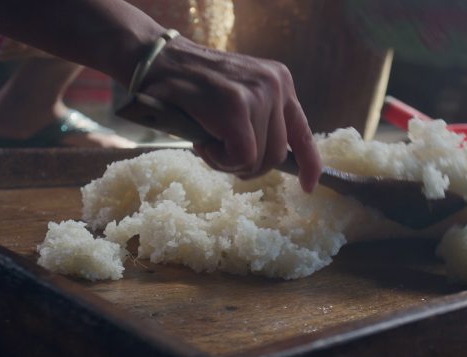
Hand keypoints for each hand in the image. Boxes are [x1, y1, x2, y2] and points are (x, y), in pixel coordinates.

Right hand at [138, 36, 321, 191]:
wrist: (156, 61)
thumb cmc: (191, 88)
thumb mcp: (238, 98)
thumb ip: (260, 122)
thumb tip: (272, 160)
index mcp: (280, 82)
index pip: (302, 131)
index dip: (309, 163)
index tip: (308, 186)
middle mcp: (276, 85)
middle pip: (278, 155)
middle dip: (248, 164)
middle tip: (218, 150)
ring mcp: (259, 94)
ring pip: (260, 160)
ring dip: (229, 162)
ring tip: (207, 138)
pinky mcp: (238, 107)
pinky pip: (242, 157)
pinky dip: (220, 160)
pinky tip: (203, 141)